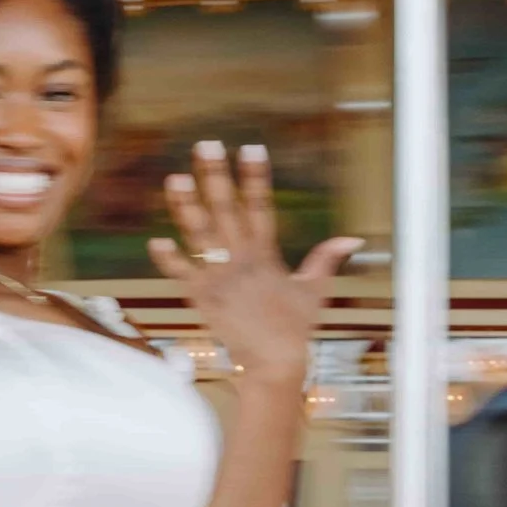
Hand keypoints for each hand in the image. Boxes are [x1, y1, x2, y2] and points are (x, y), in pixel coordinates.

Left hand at [150, 141, 360, 384]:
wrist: (274, 361)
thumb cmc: (294, 326)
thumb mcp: (315, 289)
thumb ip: (326, 259)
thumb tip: (351, 239)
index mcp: (267, 253)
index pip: (261, 204)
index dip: (256, 175)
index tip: (250, 147)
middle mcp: (242, 259)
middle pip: (226, 208)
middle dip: (216, 176)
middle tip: (205, 146)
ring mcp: (220, 276)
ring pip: (200, 233)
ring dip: (186, 205)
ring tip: (174, 178)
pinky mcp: (201, 296)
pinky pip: (181, 273)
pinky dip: (168, 258)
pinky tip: (155, 239)